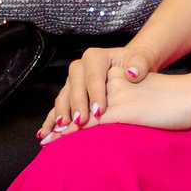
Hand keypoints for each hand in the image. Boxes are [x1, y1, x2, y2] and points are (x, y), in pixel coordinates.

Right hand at [39, 45, 164, 137]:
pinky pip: (60, 106)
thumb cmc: (138, 65)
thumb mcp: (143, 59)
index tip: (100, 111)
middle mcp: (80, 68)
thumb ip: (140, 63)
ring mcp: (72, 82)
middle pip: (75, 87)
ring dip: (62, 113)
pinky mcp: (69, 94)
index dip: (96, 94)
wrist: (131, 68)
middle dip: (77, 106)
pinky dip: (52, 120)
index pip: (94, 76)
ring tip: (62, 129)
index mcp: (95, 57)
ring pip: (64, 97)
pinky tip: (47, 133)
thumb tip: (131, 73)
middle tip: (81, 122)